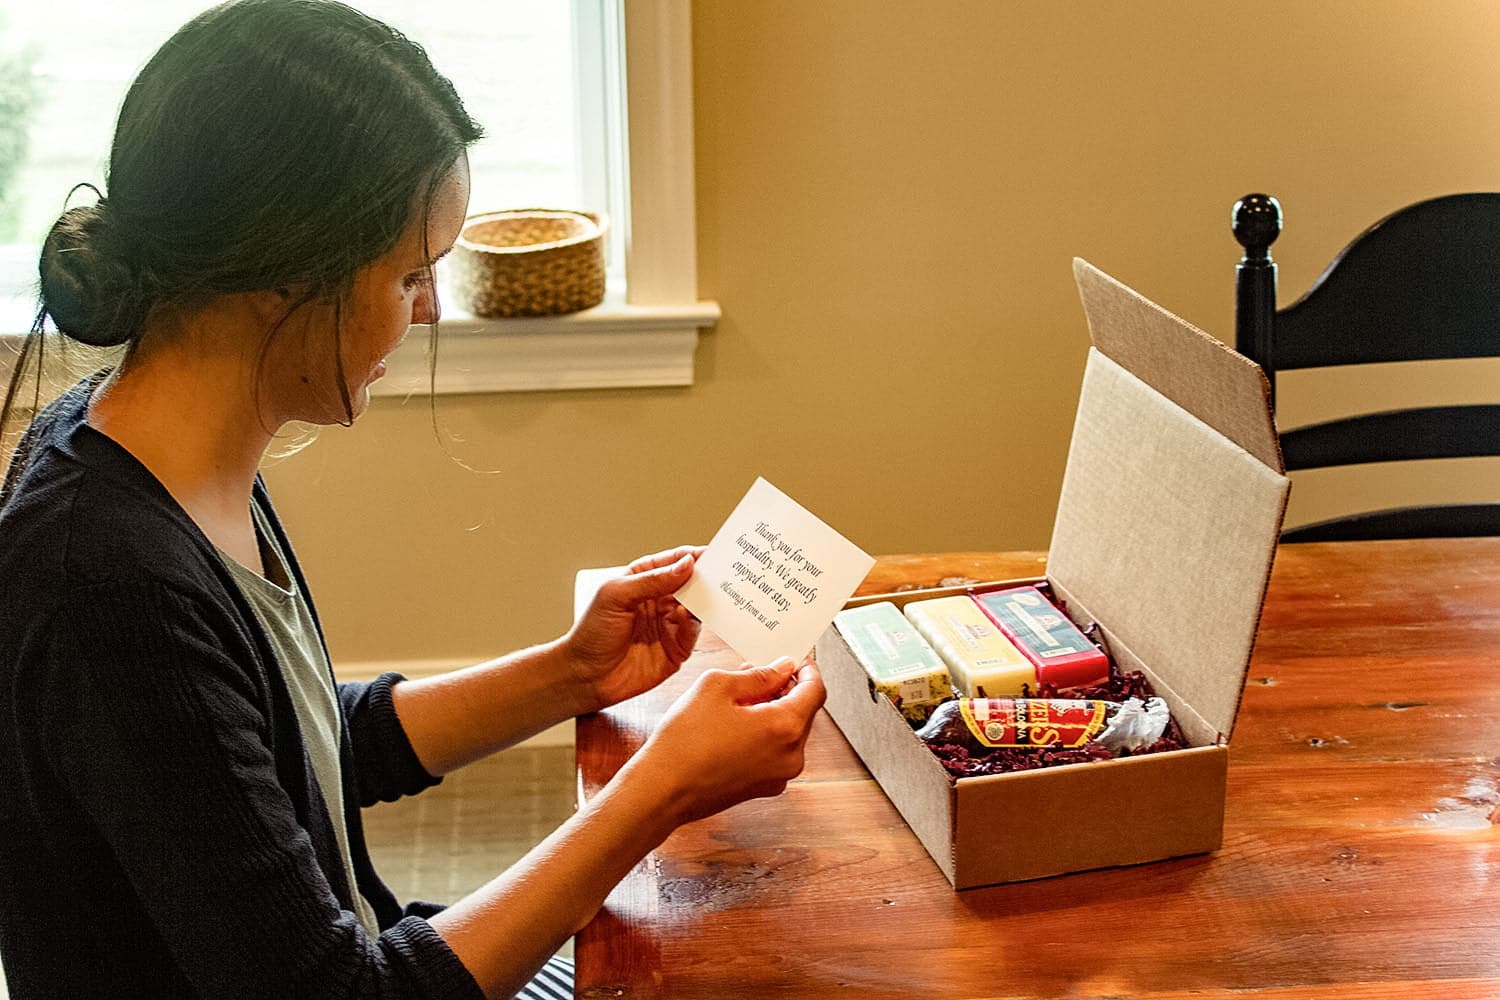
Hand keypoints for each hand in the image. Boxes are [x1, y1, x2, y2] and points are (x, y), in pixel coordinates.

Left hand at [563, 546, 704, 713]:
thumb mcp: (616, 595)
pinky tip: (686, 616)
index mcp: (645, 580)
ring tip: (705, 594)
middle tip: (724, 573)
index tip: (715, 553)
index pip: (676, 562)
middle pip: (692, 584)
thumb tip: (687, 564)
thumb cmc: (592, 632)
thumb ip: (652, 580)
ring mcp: (669, 625)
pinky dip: (694, 623)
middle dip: (708, 578)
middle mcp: (660, 600)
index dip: (695, 556)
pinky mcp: (676, 650)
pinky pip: (693, 633)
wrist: (584, 676)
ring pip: (697, 607)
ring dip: (703, 600)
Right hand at [624, 657, 826, 826]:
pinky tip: (738, 721)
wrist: (662, 790)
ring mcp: (779, 776)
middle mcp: (791, 756)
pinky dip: (766, 732)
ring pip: (789, 732)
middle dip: (787, 688)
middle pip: (804, 711)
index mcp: (785, 728)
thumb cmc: (685, 740)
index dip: (807, 669)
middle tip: (761, 670)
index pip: (815, 690)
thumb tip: (782, 669)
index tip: (796, 658)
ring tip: (742, 695)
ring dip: (775, 709)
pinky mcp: (764, 787)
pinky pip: (776, 751)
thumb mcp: (718, 687)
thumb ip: (759, 675)